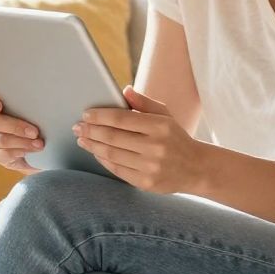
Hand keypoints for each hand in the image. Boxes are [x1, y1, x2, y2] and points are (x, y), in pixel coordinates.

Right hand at [0, 87, 43, 172]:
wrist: (44, 144)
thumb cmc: (40, 119)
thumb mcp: (38, 108)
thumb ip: (33, 101)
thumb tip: (44, 95)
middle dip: (15, 126)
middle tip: (35, 132)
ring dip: (21, 142)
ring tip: (39, 144)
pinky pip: (2, 154)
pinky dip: (18, 152)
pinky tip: (30, 152)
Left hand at [75, 86, 203, 193]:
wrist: (196, 168)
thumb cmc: (176, 138)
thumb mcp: (165, 116)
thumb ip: (144, 103)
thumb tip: (124, 90)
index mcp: (160, 126)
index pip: (121, 119)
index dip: (100, 116)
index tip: (86, 114)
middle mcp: (155, 147)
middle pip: (112, 137)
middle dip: (91, 131)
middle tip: (78, 127)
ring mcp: (150, 167)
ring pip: (112, 154)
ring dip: (93, 145)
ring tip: (82, 139)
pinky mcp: (146, 182)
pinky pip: (117, 170)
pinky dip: (103, 160)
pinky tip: (96, 152)